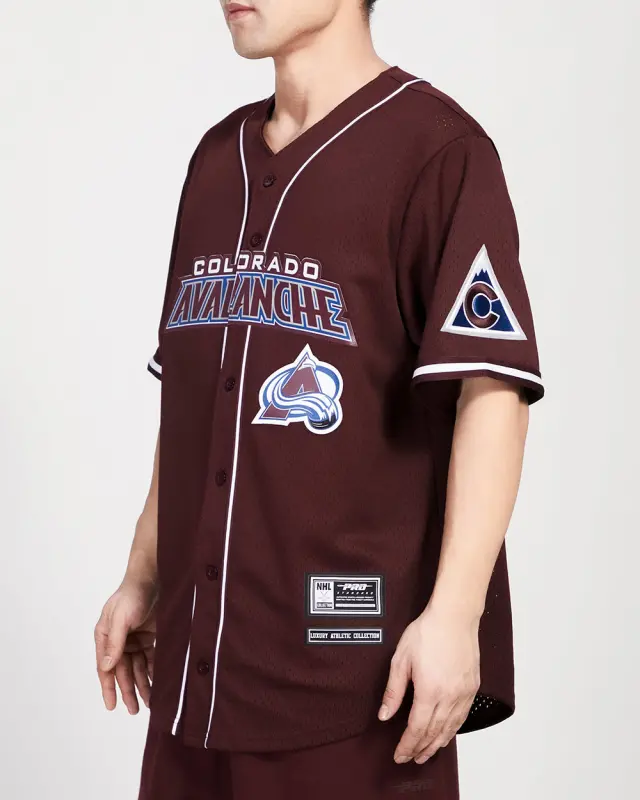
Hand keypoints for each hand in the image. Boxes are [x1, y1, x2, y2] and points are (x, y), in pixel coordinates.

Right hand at [94, 580, 156, 714]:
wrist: (155, 576)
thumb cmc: (132, 594)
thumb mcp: (121, 618)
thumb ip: (114, 642)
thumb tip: (107, 666)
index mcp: (105, 636)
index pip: (105, 667)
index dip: (108, 687)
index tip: (111, 706)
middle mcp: (119, 640)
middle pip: (123, 671)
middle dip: (129, 690)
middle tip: (135, 710)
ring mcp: (136, 639)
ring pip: (138, 668)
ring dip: (143, 684)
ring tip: (150, 702)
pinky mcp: (152, 637)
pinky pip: (152, 659)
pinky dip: (154, 671)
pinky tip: (160, 684)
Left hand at [378, 604, 479, 763]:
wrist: (454, 617)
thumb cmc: (427, 632)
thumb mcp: (401, 659)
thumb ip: (394, 690)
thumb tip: (384, 714)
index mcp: (429, 691)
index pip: (416, 729)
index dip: (407, 745)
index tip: (399, 755)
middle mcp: (449, 697)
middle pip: (434, 733)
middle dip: (420, 749)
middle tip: (410, 758)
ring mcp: (463, 693)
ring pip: (450, 729)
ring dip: (437, 744)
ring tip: (426, 753)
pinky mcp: (472, 688)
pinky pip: (463, 717)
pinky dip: (453, 730)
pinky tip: (447, 734)